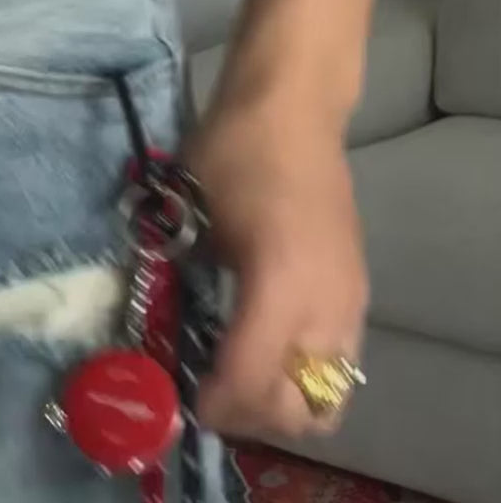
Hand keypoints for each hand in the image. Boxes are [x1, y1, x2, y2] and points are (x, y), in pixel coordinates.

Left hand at [186, 97, 368, 442]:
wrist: (294, 107)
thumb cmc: (235, 150)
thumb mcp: (191, 213)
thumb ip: (183, 275)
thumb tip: (163, 322)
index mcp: (280, 287)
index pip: (251, 381)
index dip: (215, 403)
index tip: (184, 396)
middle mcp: (326, 308)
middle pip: (299, 410)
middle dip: (250, 414)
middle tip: (210, 391)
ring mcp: (350, 302)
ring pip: (327, 396)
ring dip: (280, 402)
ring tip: (237, 376)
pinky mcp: (357, 292)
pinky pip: (339, 366)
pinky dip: (304, 377)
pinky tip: (265, 347)